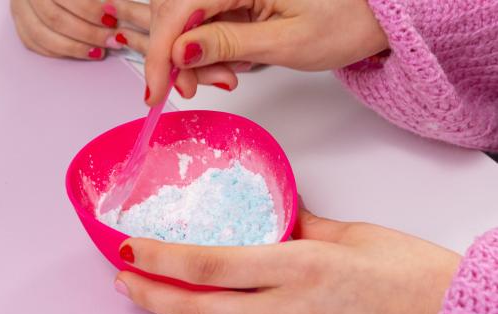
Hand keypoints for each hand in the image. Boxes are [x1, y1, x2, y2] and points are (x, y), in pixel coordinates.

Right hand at [10, 0, 151, 58]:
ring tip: (99, 50)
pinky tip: (83, 51)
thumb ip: (107, 0)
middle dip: (88, 33)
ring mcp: (19, 8)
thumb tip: (122, 9)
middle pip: (55, 18)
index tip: (113, 18)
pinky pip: (36, 44)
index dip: (91, 9)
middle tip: (111, 39)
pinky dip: (62, 51)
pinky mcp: (20, 24)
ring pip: (44, 34)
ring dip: (77, 47)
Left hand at [114, 207, 460, 313]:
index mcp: (301, 267)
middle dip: (153, 296)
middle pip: (199, 310)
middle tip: (124, 280)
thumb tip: (271, 214)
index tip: (131, 248)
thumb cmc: (409, 274)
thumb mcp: (350, 233)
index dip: (163, 260)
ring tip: (148, 297)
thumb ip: (300, 225)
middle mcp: (288, 309)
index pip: (212, 266)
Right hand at [145, 0, 388, 104]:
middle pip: (175, 13)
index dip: (161, 53)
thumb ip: (228, 43)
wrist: (369, 12)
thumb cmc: (341, 22)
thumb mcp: (284, 42)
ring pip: (186, 22)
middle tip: (198, 89)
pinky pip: (205, 24)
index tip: (154, 92)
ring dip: (194, 58)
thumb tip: (180, 50)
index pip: (179, 10)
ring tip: (229, 77)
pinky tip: (230, 65)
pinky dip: (209, 52)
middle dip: (177, 58)